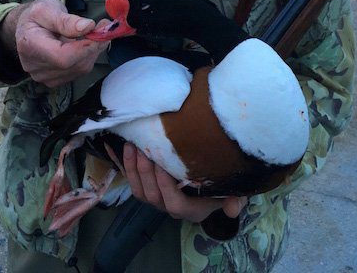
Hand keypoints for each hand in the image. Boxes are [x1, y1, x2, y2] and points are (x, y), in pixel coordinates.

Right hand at [0, 0, 109, 86]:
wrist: (27, 27)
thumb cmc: (37, 15)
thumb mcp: (48, 8)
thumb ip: (66, 20)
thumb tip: (87, 27)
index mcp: (30, 45)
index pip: (62, 56)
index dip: (85, 47)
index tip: (100, 31)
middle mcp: (34, 66)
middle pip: (74, 64)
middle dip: (93, 46)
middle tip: (104, 27)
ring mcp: (43, 76)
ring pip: (80, 69)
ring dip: (92, 51)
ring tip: (94, 34)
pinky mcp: (53, 80)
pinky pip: (78, 72)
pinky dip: (87, 57)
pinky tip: (85, 45)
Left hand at [123, 143, 246, 222]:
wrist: (209, 182)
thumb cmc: (219, 184)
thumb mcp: (231, 190)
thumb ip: (235, 198)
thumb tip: (233, 207)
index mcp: (191, 210)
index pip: (174, 204)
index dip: (165, 186)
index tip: (162, 164)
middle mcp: (170, 207)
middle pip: (152, 195)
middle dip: (145, 172)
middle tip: (143, 147)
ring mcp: (157, 198)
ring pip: (139, 190)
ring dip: (133, 168)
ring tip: (132, 146)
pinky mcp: (146, 188)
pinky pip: (132, 182)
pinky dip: (125, 166)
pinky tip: (122, 148)